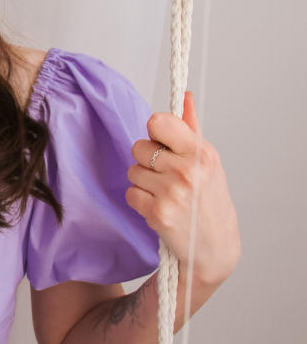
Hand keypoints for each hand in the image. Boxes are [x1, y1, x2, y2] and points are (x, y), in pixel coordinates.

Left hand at [126, 90, 240, 287]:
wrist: (213, 246)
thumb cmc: (209, 200)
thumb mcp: (207, 162)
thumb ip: (190, 129)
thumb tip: (185, 96)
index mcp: (201, 153)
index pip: (159, 122)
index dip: (155, 132)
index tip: (162, 143)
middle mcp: (187, 170)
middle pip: (139, 147)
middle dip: (147, 160)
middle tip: (164, 174)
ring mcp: (171, 192)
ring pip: (132, 171)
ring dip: (143, 182)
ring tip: (164, 193)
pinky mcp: (157, 213)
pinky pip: (130, 193)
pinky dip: (140, 201)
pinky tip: (158, 207)